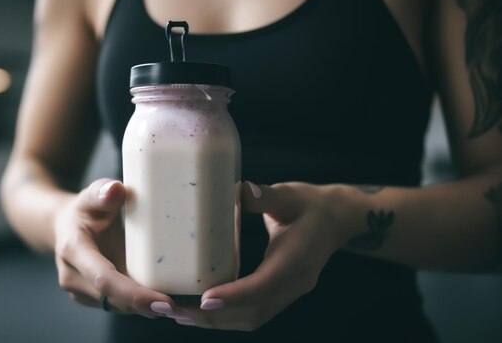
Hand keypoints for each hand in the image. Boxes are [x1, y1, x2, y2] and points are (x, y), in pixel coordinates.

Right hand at [53, 178, 175, 318]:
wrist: (65, 227)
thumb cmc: (84, 209)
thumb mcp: (91, 195)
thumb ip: (103, 191)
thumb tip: (116, 189)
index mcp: (74, 250)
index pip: (105, 279)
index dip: (134, 294)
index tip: (164, 302)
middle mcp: (73, 277)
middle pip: (115, 300)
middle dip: (148, 306)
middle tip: (184, 307)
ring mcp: (81, 292)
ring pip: (120, 307)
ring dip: (148, 309)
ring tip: (183, 306)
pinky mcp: (94, 299)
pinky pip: (121, 306)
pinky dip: (143, 305)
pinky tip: (168, 301)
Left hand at [169, 181, 351, 330]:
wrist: (338, 219)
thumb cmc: (310, 204)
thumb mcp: (289, 195)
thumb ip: (266, 196)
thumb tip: (240, 192)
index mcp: (298, 258)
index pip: (265, 284)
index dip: (235, 295)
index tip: (205, 299)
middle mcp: (295, 282)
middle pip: (254, 311)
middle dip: (214, 316)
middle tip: (176, 310)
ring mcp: (290, 291)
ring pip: (252, 318)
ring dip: (217, 321)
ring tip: (180, 315)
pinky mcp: (281, 293)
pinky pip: (253, 313)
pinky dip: (227, 315)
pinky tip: (201, 310)